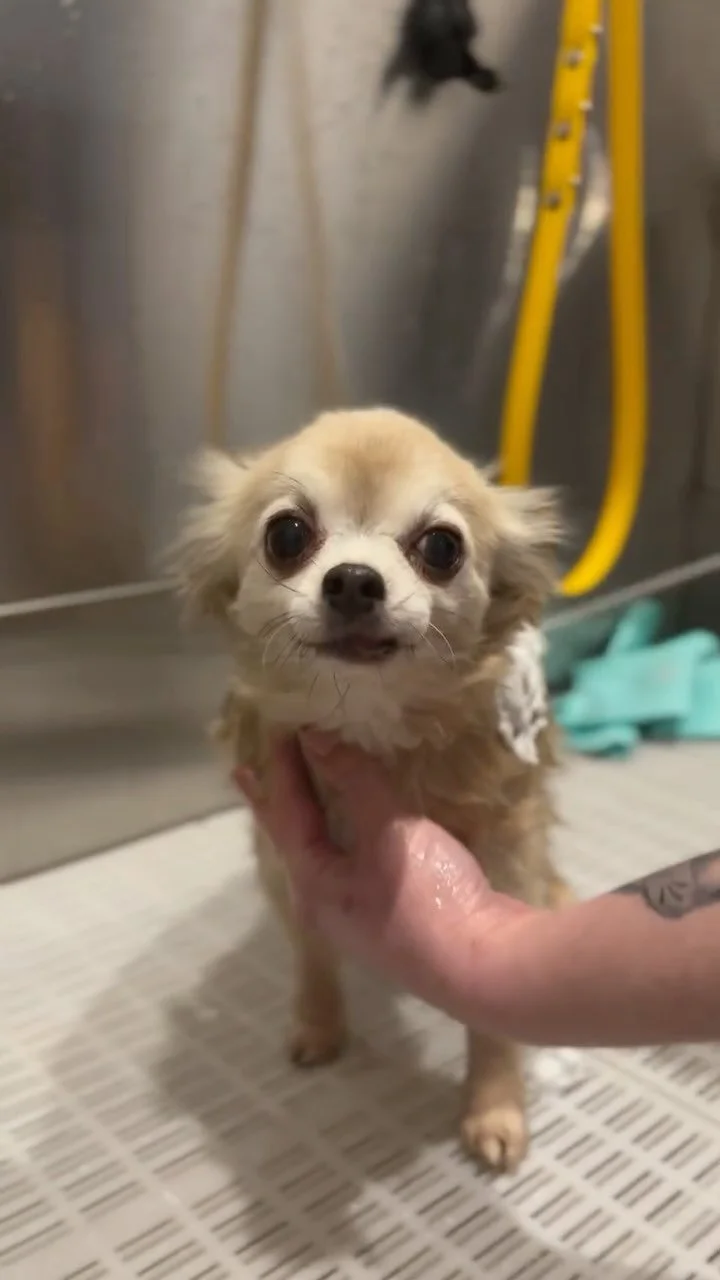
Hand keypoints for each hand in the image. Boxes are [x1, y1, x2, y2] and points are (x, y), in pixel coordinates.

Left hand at [235, 732, 533, 1029]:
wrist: (486, 968)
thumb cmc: (428, 898)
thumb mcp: (388, 831)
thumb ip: (353, 780)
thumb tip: (315, 738)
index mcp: (314, 886)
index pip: (287, 817)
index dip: (282, 772)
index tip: (276, 730)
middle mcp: (327, 906)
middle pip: (295, 840)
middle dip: (278, 805)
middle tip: (248, 774)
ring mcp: (361, 917)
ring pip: (325, 853)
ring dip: (314, 818)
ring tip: (304, 793)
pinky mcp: (395, 918)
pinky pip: (356, 863)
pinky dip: (349, 833)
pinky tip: (363, 827)